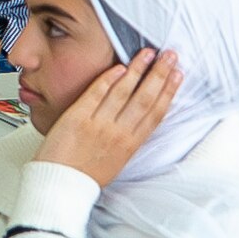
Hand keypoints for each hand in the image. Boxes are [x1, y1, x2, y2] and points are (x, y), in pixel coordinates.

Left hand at [37, 49, 178, 185]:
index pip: (156, 112)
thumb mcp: (118, 159)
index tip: (178, 74)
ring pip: (124, 91)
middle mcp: (118, 133)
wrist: (60, 184)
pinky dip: (109, 78)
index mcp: (130, 144)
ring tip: (148, 53)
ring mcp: (98, 124)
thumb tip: (139, 118)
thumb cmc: (86, 175)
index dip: (169, 91)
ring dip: (138, 69)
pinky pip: (96, 93)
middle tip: (170, 55)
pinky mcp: (78, 117)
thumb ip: (129, 138)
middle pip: (145, 98)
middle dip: (160, 74)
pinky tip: (119, 66)